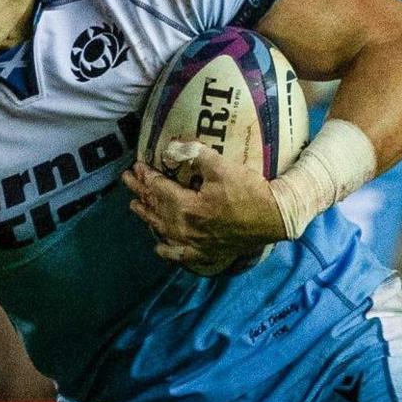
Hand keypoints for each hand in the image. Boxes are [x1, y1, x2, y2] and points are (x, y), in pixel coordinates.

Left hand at [121, 140, 283, 275]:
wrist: (275, 218)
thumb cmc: (249, 190)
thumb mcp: (222, 166)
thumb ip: (195, 155)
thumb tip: (171, 147)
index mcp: (188, 207)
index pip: (159, 189)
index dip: (147, 177)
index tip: (136, 167)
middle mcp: (186, 228)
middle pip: (157, 209)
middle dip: (141, 193)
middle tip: (127, 181)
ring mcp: (196, 243)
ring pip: (163, 230)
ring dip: (148, 217)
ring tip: (135, 207)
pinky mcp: (207, 252)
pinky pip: (181, 254)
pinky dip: (167, 250)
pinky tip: (159, 247)